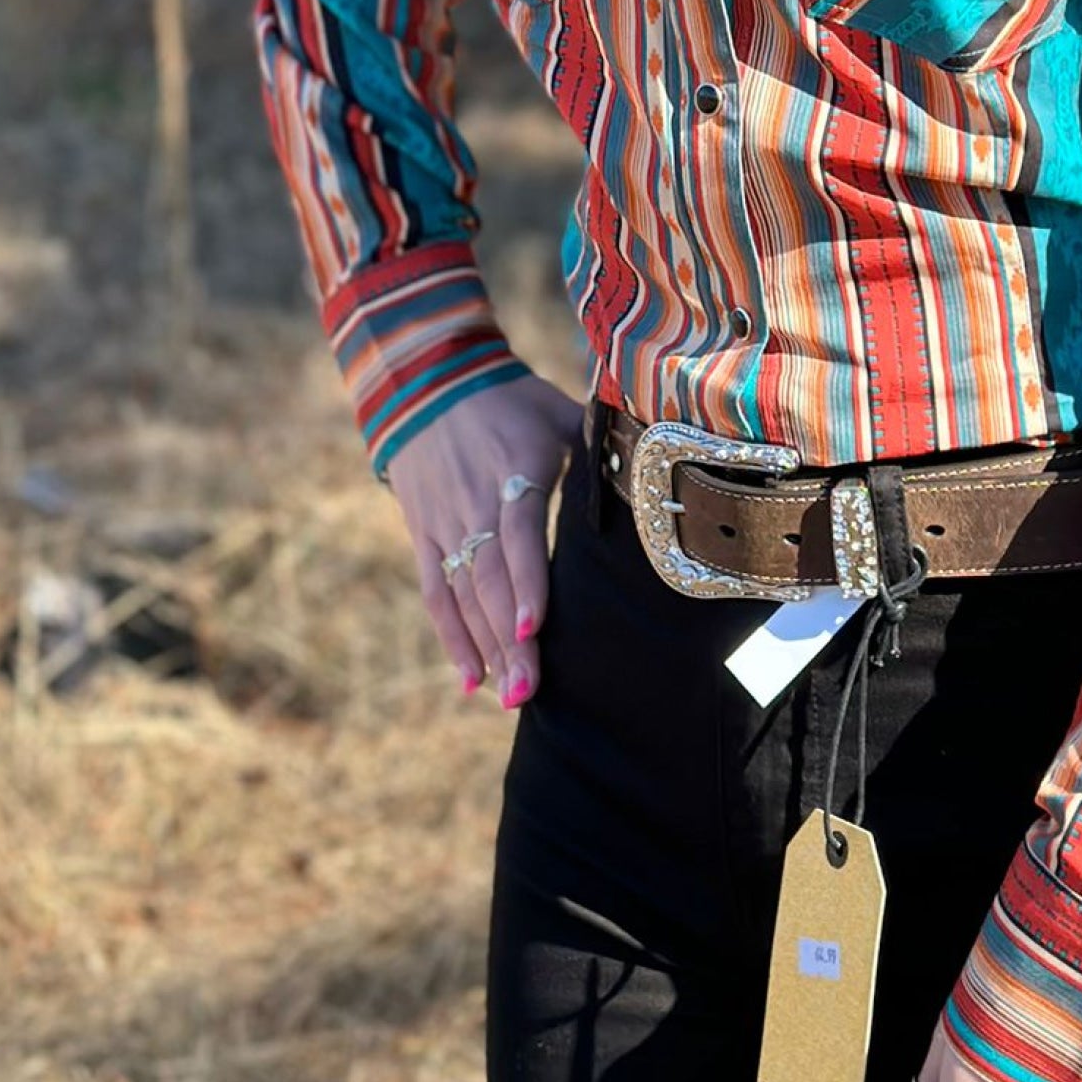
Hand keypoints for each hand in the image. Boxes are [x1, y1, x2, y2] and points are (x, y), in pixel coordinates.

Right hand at [387, 374, 582, 707]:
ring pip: (461, 594)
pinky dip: (451, 636)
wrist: (426, 385)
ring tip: (509, 696)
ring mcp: (444, 522)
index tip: (534, 627)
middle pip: (489, 577)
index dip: (525, 581)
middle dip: (507, 638)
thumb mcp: (557, 411)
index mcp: (515, 467)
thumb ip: (600, 444)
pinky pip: (435, 592)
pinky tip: (472, 679)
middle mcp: (475, 501)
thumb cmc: (512, 402)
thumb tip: (657, 467)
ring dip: (484, 647)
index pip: (518, 532)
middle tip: (529, 691)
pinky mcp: (424, 535)